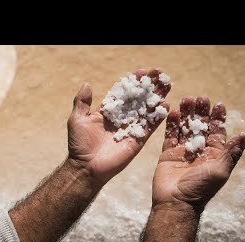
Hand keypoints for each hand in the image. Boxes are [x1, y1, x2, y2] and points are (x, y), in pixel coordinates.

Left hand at [67, 69, 170, 184]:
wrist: (86, 167)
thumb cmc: (79, 145)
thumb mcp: (77, 120)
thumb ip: (82, 102)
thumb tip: (87, 84)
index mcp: (108, 112)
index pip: (123, 93)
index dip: (132, 83)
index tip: (142, 72)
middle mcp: (121, 119)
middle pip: (138, 99)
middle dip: (149, 86)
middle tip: (160, 74)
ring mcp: (130, 129)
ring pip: (146, 110)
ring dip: (157, 97)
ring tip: (167, 84)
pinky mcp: (137, 140)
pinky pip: (150, 127)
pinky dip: (158, 117)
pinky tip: (166, 105)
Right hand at [153, 96, 244, 210]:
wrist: (176, 202)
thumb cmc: (200, 188)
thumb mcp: (220, 169)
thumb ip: (231, 152)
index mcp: (213, 155)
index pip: (217, 133)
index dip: (217, 119)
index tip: (218, 104)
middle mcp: (198, 152)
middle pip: (200, 127)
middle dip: (201, 113)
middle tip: (200, 98)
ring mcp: (183, 152)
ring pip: (185, 129)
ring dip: (187, 115)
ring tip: (187, 99)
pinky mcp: (168, 154)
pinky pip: (170, 136)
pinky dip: (172, 124)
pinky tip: (174, 112)